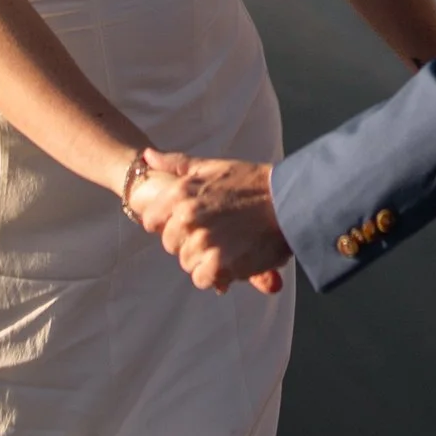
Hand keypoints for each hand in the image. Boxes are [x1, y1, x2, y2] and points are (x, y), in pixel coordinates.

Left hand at [128, 150, 289, 293]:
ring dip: (205, 260)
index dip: (171, 224)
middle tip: (218, 234)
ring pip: (188, 263)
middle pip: (171, 245)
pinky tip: (233, 261)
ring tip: (230, 245)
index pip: (153, 221)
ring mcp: (202, 242)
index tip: (191, 224)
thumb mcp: (211, 166)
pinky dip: (217, 276)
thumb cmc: (252, 182)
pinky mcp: (219, 264)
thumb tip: (146, 157)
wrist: (289, 201)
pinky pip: (203, 279)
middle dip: (189, 243)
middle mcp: (186, 218)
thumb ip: (176, 163)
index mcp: (180, 193)